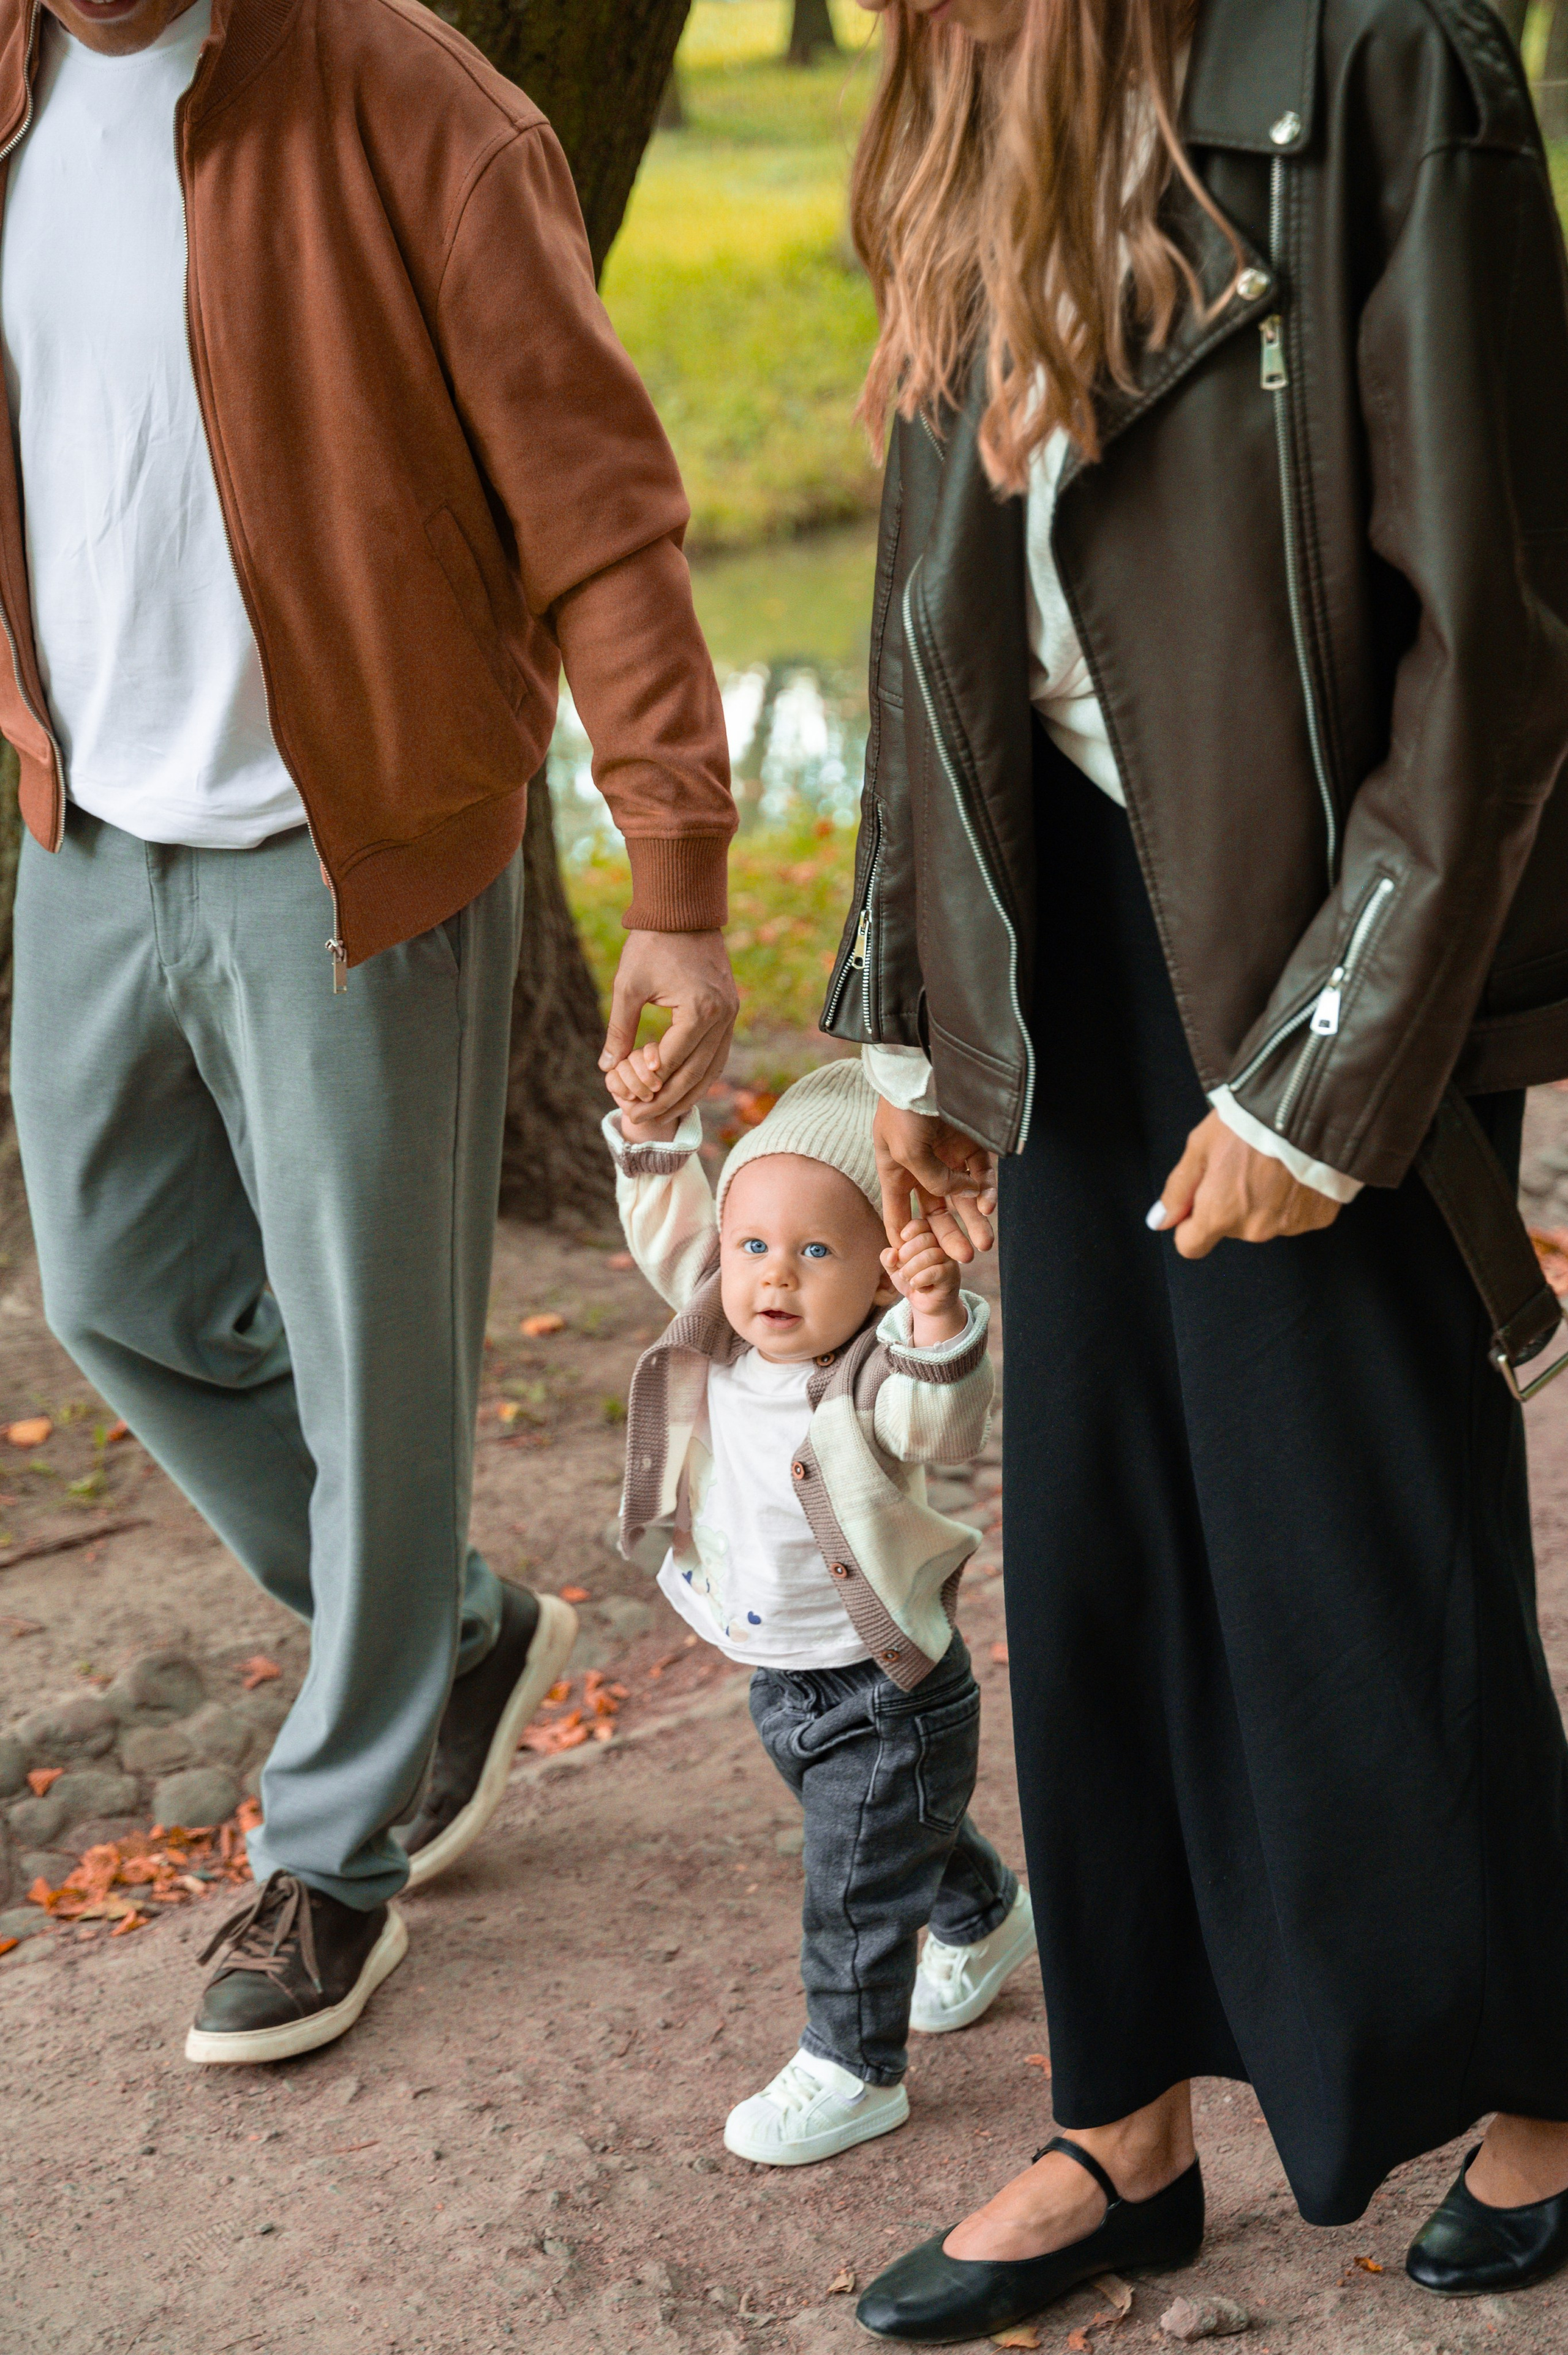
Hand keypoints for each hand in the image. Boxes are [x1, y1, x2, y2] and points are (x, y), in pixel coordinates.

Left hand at [600, 929, 737, 1124]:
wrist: (684, 911)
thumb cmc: (652, 944)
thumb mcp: (628, 986)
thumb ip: (619, 1029)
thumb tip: (606, 1067)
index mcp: (699, 1010)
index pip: (673, 1061)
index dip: (650, 1085)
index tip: (629, 1102)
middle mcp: (722, 1015)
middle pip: (696, 1073)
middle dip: (668, 1099)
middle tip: (641, 1115)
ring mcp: (731, 1013)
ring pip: (713, 1068)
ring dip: (689, 1094)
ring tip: (664, 1112)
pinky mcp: (730, 1009)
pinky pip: (719, 1053)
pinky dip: (702, 1075)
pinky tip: (685, 1089)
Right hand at [873, 1098, 997, 1262]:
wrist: (924, 1071)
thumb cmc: (904, 1112)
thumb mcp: (907, 1154)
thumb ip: (932, 1183)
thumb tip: (958, 1198)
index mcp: (896, 1172)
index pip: (899, 1213)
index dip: (905, 1237)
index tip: (913, 1263)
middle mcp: (922, 1168)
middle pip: (937, 1211)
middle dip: (950, 1235)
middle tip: (965, 1258)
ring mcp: (948, 1156)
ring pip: (963, 1197)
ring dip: (973, 1219)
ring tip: (985, 1242)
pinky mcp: (972, 1144)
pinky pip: (981, 1175)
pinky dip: (985, 1191)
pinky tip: (987, 1204)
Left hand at [882, 1216, 966, 1345]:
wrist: (927, 1303)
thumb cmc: (912, 1279)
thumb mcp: (894, 1269)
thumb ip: (888, 1258)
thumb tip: (891, 1253)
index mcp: (928, 1236)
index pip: (921, 1224)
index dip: (910, 1230)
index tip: (901, 1242)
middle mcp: (942, 1244)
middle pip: (925, 1239)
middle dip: (907, 1254)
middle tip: (901, 1269)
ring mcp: (949, 1259)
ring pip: (930, 1255)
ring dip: (912, 1269)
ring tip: (908, 1279)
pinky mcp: (952, 1275)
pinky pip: (936, 1272)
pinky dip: (920, 1280)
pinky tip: (917, 1286)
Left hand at [1150, 1111, 1340, 1258]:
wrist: (1311, 1111)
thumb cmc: (1250, 1124)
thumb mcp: (1200, 1147)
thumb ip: (1178, 1190)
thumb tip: (1160, 1221)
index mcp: (1219, 1215)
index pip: (1191, 1245)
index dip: (1190, 1225)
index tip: (1198, 1202)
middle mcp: (1253, 1229)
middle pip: (1230, 1228)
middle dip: (1230, 1203)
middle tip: (1242, 1165)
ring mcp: (1288, 1226)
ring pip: (1264, 1221)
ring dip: (1263, 1200)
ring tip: (1272, 1164)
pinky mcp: (1318, 1217)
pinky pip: (1296, 1214)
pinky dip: (1294, 1197)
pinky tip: (1295, 1171)